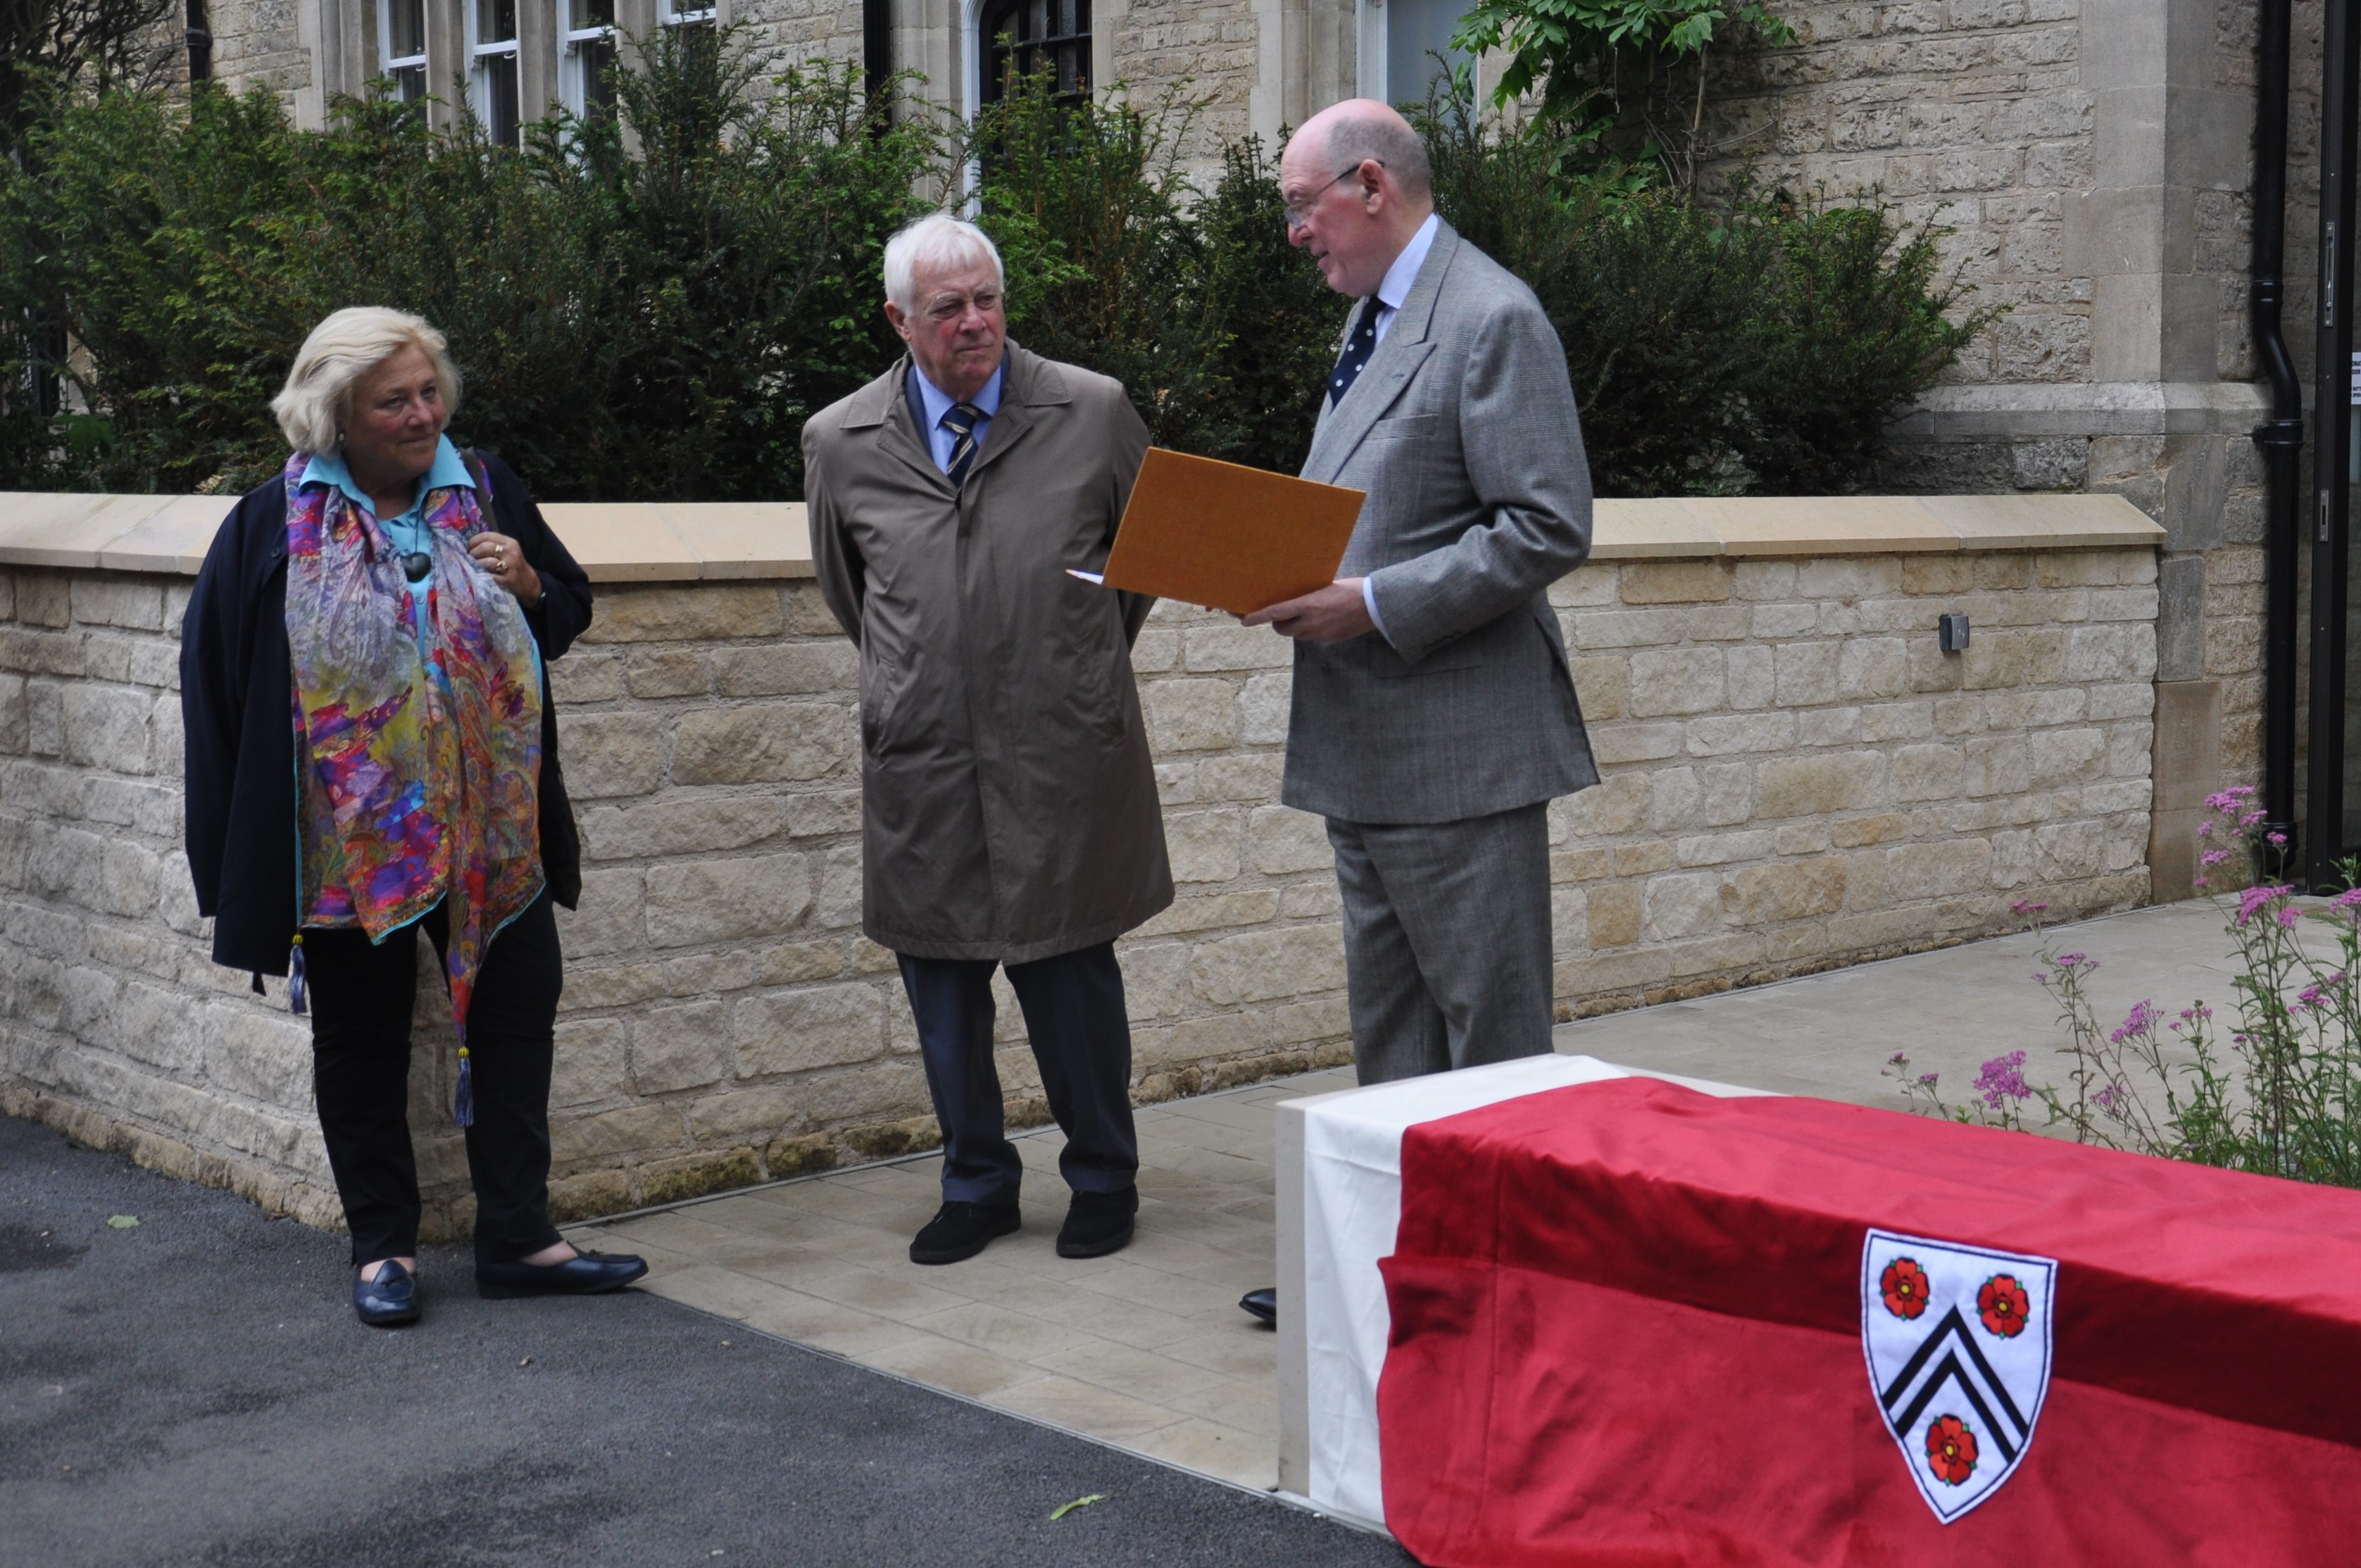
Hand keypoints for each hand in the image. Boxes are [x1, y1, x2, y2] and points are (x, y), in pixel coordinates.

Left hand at [469, 531, 542, 607]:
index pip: (486, 536)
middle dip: (473, 553)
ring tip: (473, 568)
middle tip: (470, 559)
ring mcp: (511, 566)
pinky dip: (482, 576)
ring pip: (487, 562)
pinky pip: (490, 576)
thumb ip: (492, 545)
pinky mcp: (509, 579)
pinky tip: (479, 577)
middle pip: (485, 547)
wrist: (527, 582)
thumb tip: (469, 546)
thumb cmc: (512, 565)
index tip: (468, 548)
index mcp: (509, 542)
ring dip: (476, 565)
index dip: (473, 541)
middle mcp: (511, 552)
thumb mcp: (507, 551)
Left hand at [1240, 578, 1373, 641]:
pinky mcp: (1329, 639)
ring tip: (1300, 615)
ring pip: (1297, 634)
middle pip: (1282, 629)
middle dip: (1277, 623)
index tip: (1243, 620)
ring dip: (1294, 627)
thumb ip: (1308, 595)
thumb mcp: (1325, 586)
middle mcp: (1311, 622)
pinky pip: (1312, 637)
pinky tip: (1319, 619)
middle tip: (1278, 614)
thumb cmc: (1352, 589)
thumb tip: (1296, 598)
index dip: (1257, 617)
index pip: (1275, 612)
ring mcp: (1320, 633)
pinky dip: (1309, 630)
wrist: (1375, 605)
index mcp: (1308, 605)